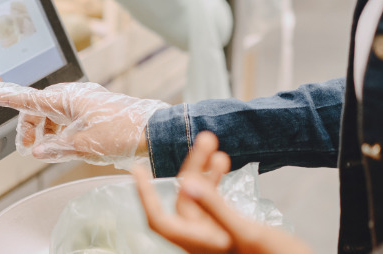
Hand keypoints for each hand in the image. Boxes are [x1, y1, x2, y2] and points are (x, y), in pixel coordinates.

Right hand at [0, 75, 168, 168]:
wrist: (155, 132)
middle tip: (27, 148)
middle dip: (29, 126)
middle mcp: (75, 97)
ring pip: (54, 115)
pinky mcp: (95, 114)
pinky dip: (60, 132)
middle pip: (40, 107)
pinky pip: (68, 120)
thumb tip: (36, 150)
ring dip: (45, 131)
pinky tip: (63, 146)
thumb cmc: (123, 132)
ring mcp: (86, 104)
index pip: (29, 98)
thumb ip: (54, 148)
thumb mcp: (83, 145)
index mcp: (68, 98)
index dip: (7, 97)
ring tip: (45, 150)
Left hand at [133, 132, 312, 253]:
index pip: (160, 220)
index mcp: (199, 245)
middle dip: (191, 167)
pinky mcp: (229, 232)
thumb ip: (216, 208)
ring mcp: (215, 237)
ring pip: (200, 198)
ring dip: (206, 172)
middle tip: (207, 138)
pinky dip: (217, 184)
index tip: (136, 169)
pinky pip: (215, 204)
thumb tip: (187, 185)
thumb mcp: (245, 233)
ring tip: (217, 146)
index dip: (145, 196)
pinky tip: (224, 166)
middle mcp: (202, 241)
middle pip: (184, 200)